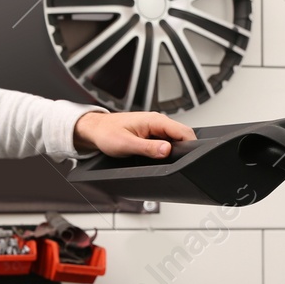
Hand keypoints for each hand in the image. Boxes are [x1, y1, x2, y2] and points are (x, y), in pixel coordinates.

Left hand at [73, 109, 194, 159]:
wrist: (95, 130)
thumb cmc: (106, 133)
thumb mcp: (127, 144)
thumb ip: (148, 148)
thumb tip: (167, 150)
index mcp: (154, 120)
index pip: (183, 131)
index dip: (190, 146)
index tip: (188, 158)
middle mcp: (157, 121)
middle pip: (182, 135)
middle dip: (184, 149)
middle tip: (176, 163)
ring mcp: (155, 127)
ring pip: (174, 139)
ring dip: (174, 150)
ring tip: (164, 160)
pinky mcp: (151, 133)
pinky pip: (165, 140)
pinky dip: (165, 149)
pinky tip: (158, 156)